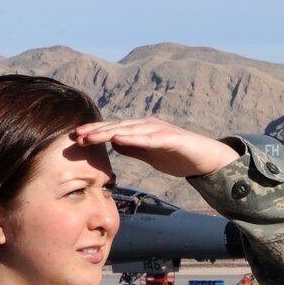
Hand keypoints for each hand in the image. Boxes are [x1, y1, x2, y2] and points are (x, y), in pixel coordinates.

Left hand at [74, 117, 236, 178]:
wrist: (207, 158)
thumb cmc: (179, 156)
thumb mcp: (150, 154)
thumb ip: (133, 148)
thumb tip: (114, 143)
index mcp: (141, 130)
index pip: (113, 130)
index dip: (95, 133)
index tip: (75, 138)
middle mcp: (147, 125)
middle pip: (117, 126)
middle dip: (95, 131)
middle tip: (75, 135)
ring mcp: (159, 130)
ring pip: (128, 130)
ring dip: (107, 132)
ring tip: (90, 136)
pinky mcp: (170, 138)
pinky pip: (148, 138)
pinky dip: (132, 137)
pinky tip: (117, 138)